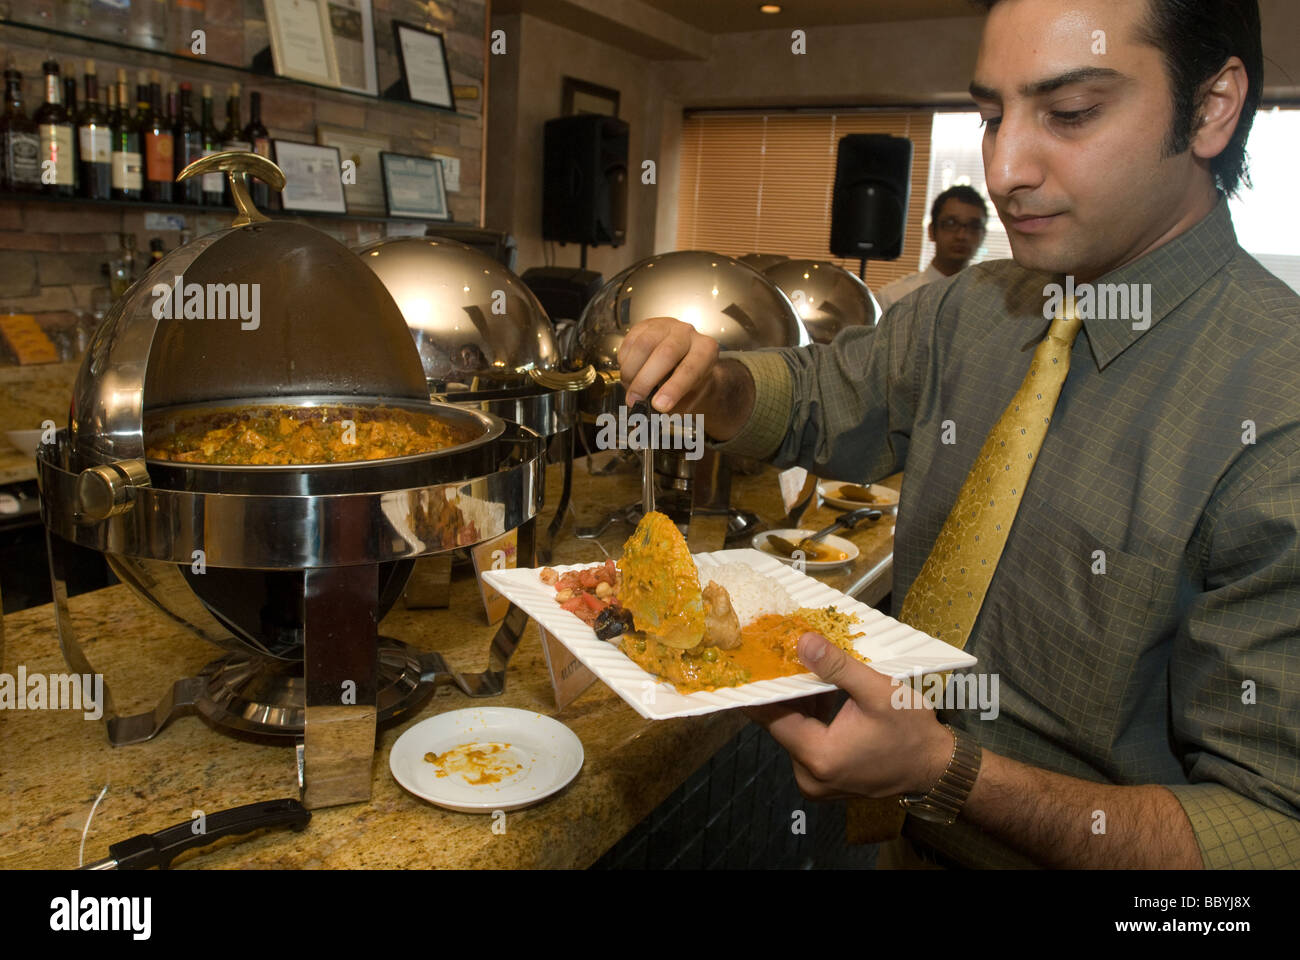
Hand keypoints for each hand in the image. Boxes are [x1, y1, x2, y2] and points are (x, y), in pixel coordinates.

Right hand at [618, 316, 719, 412]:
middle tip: (635, 401)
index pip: (690, 369)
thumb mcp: (689, 399)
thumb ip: (673, 406)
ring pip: (643, 345)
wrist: (685, 364)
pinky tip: (630, 374)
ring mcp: (665, 325)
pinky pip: (629, 342)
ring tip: (630, 390)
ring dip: (631, 372)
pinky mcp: (646, 325)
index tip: (659, 406)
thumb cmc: (689, 385)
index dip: (673, 388)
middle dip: (645, 381)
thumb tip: (649, 414)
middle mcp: (688, 333)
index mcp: (706, 350)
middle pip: (665, 353)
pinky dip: (625, 362)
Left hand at [746, 632, 953, 800]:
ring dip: (799, 702)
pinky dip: (811, 718)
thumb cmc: (911, 730)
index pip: (771, 717)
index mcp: (818, 756)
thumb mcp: (878, 691)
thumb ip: (838, 667)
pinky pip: (807, 742)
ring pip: (793, 732)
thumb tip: (802, 642)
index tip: (755, 660)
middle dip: (784, 690)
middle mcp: (809, 776)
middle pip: (781, 723)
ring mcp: (815, 781)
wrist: (935, 766)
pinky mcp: (824, 779)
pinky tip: (821, 692)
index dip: (762, 687)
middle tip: (784, 654)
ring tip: (805, 668)